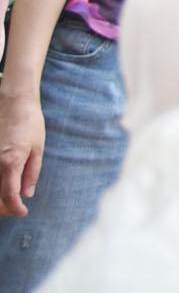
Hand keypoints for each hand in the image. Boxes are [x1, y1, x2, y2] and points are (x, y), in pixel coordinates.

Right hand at [0, 90, 43, 216]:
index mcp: (10, 163)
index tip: (22, 212)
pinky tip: (0, 186)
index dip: (14, 209)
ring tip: (7, 200)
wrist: (13, 101)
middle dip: (2, 207)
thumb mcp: (37, 148)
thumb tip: (26, 196)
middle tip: (14, 208)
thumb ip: (31, 173)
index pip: (8, 196)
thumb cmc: (29, 123)